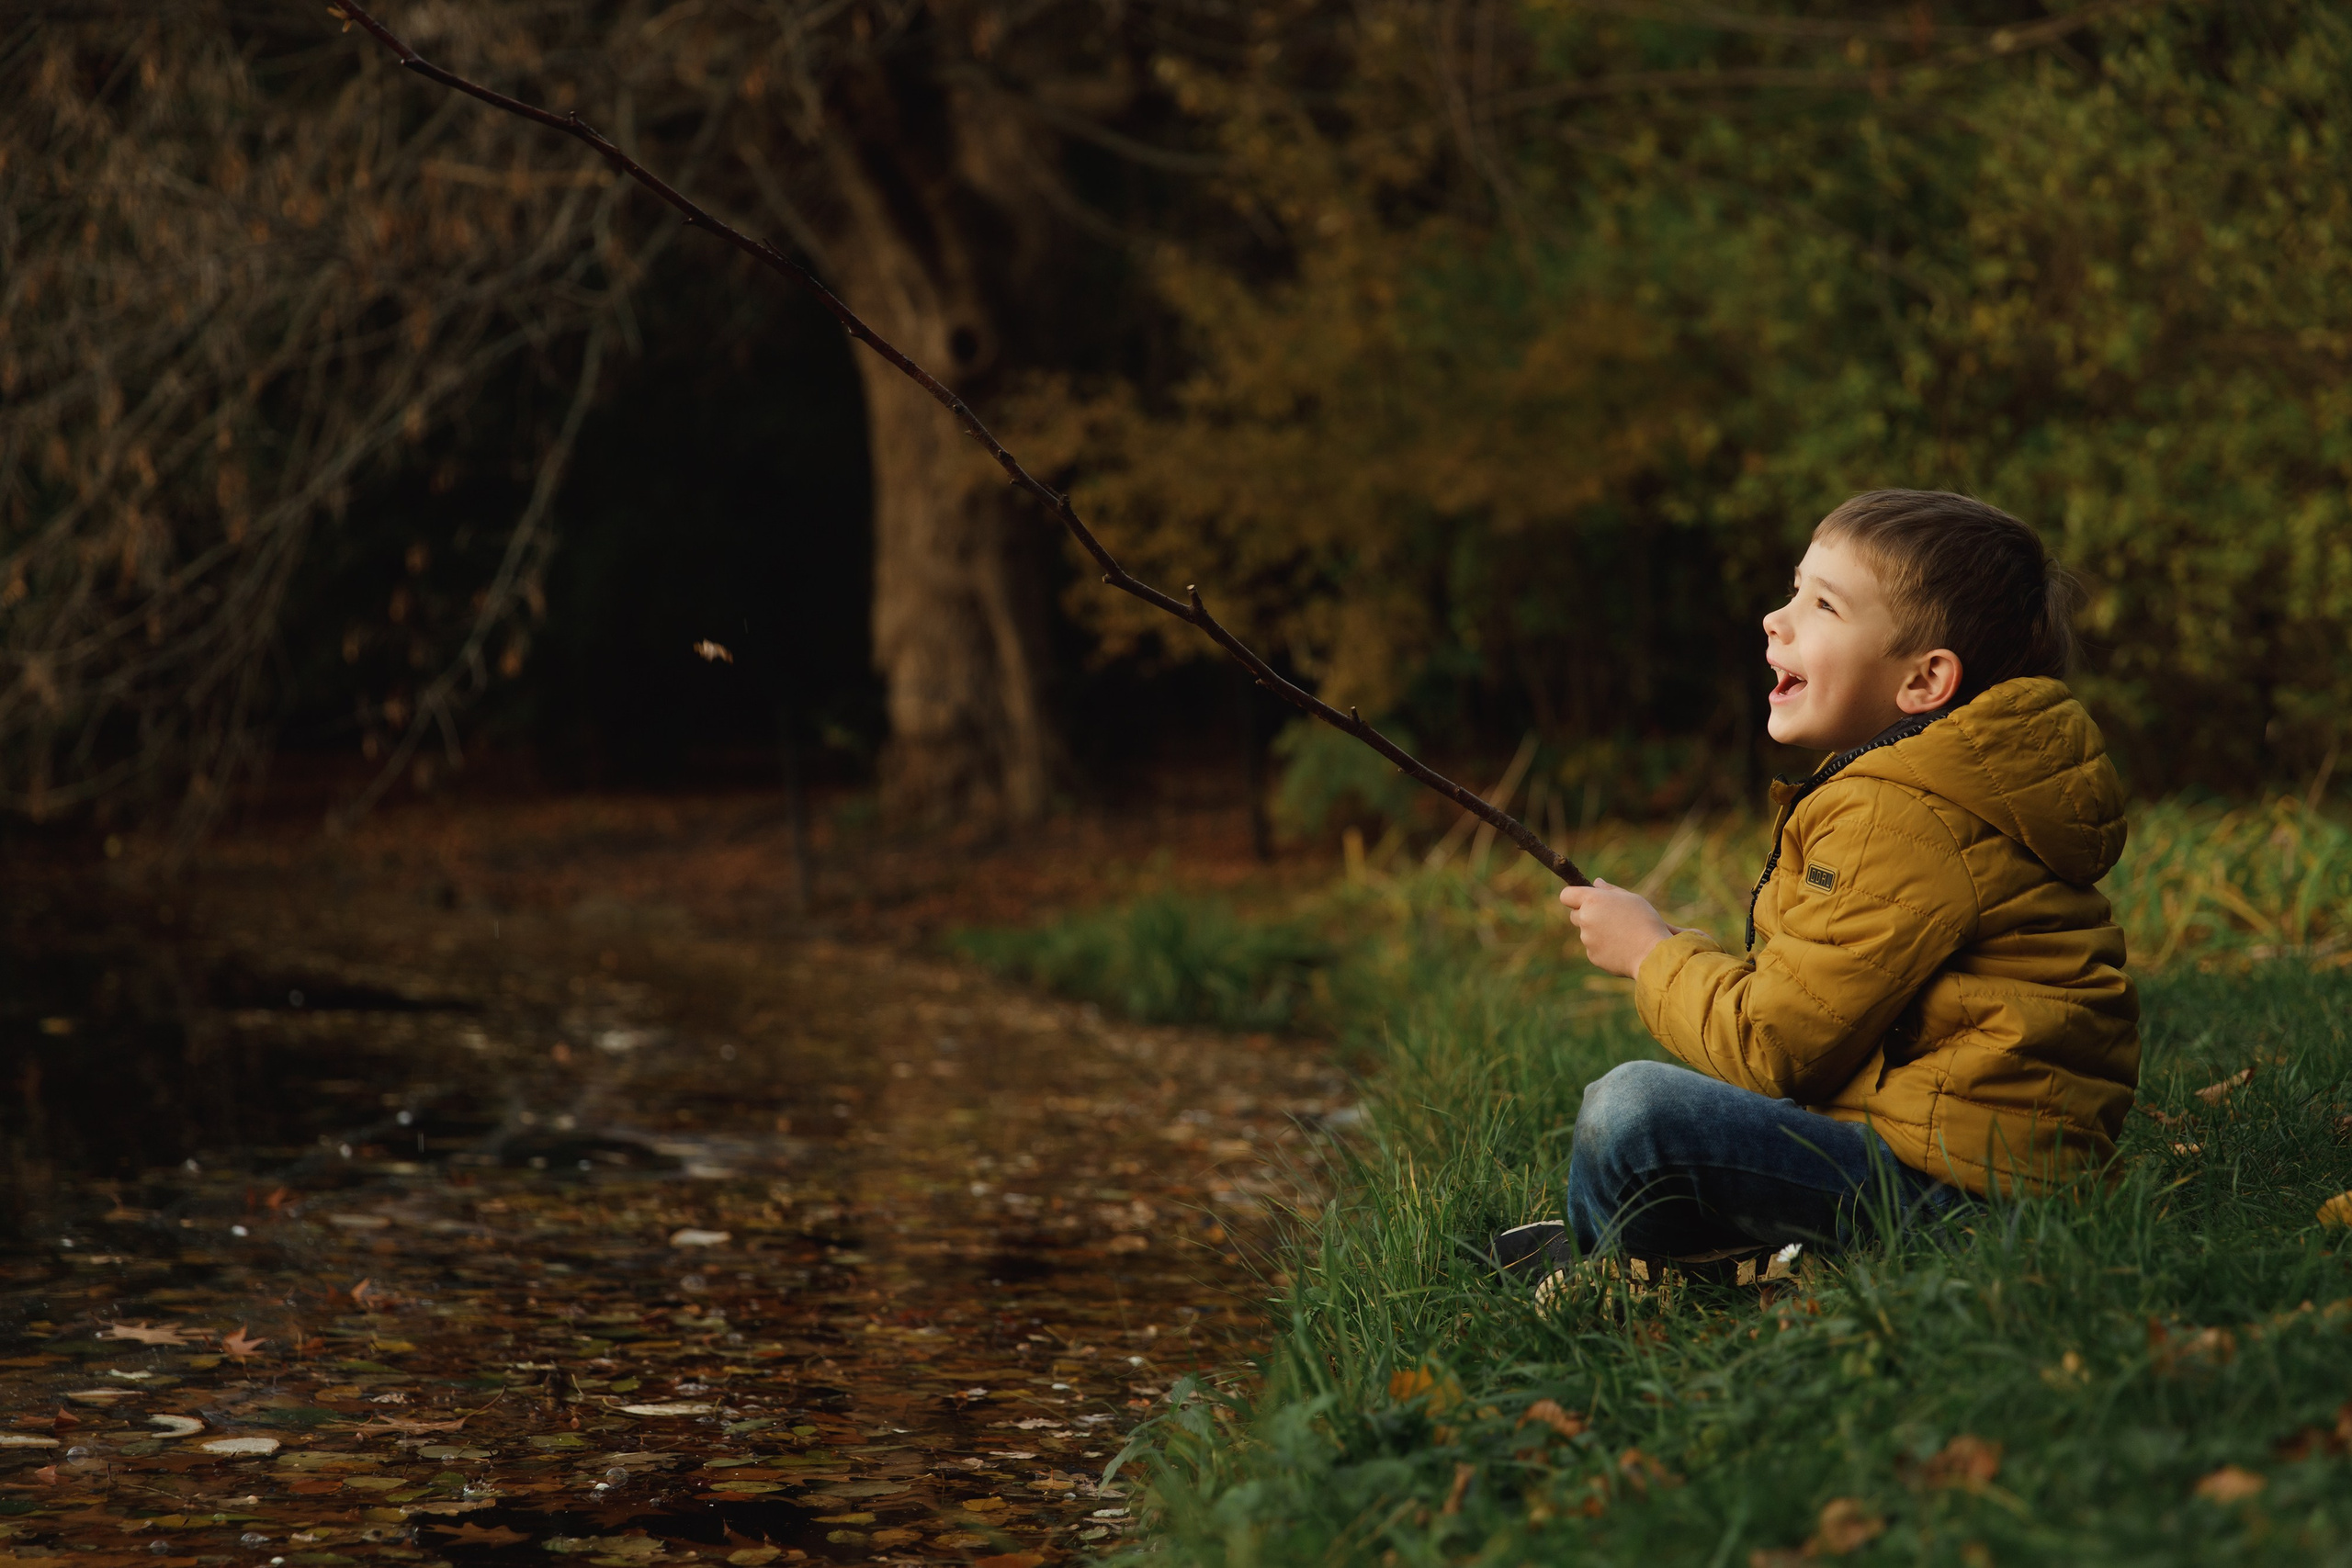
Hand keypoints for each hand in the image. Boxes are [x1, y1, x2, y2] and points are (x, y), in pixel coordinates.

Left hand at [1557, 878, 1676, 978]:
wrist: (1652, 954)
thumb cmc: (1645, 921)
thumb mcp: (1631, 899)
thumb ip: (1610, 890)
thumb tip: (1596, 883)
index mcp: (1592, 901)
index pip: (1566, 895)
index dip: (1574, 896)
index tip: (1585, 899)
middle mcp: (1585, 919)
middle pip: (1575, 915)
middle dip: (1587, 915)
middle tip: (1609, 917)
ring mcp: (1587, 939)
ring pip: (1586, 933)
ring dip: (1598, 932)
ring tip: (1623, 934)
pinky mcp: (1592, 956)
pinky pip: (1594, 948)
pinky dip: (1604, 947)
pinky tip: (1623, 947)